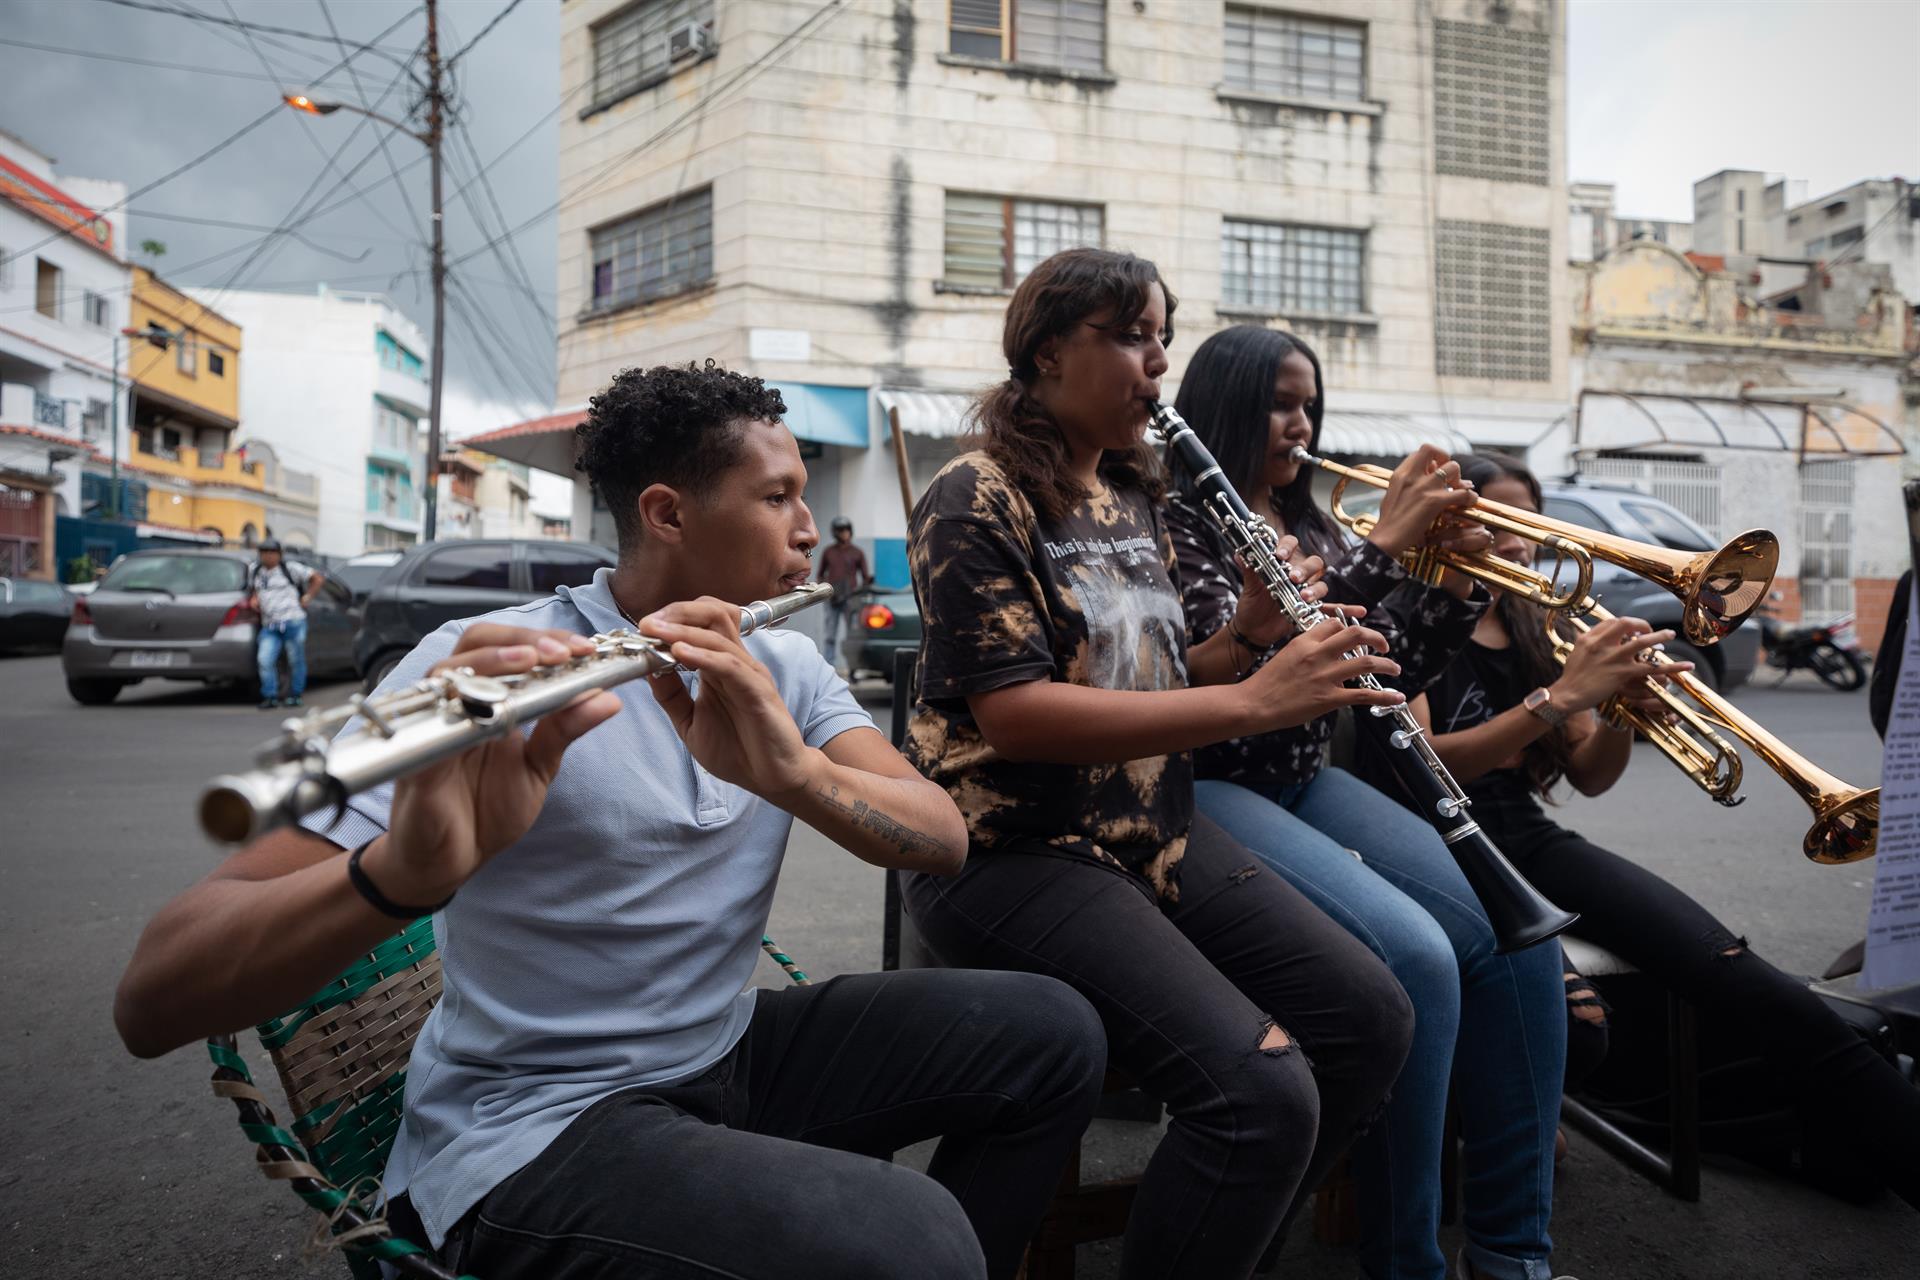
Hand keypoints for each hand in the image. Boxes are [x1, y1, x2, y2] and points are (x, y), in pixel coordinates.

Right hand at [370, 626, 621, 904]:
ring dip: (490, 662)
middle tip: (560, 654)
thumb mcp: (537, 767)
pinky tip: (489, 713)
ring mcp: (431, 725)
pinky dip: (458, 713)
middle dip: (520, 641)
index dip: (544, 640)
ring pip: (447, 673)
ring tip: (532, 663)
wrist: (451, 862)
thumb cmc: (487, 809)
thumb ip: (565, 730)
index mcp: (489, 698)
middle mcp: (457, 702)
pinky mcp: (413, 758)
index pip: (509, 647)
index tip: (583, 649)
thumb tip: (609, 698)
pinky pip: (429, 726)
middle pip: (475, 643)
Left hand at [640, 598, 818, 802]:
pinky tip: (679, 654)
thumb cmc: (738, 750)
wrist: (771, 778)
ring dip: (683, 630)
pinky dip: (703, 656)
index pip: (700, 623)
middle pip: (713, 614)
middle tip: (646, 623)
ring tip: (654, 632)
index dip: (670, 619)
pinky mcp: (759, 692)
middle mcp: (735, 663)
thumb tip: (648, 667)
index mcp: (719, 666)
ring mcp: (749, 675)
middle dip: (676, 612)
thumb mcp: (690, 722)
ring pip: (719, 635)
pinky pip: (731, 666)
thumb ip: (671, 695)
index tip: (640, 628)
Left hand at [1228, 533, 1327, 649]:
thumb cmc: (1251, 605)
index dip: (1288, 546)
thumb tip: (1240, 555)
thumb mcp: (1249, 588)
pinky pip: (1321, 599)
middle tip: (1293, 577)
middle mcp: (1295, 573)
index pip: (1290, 545)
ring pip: (1319, 580)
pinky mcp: (1309, 605)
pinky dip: (1319, 599)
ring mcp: (1304, 588)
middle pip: (1312, 561)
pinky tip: (1308, 603)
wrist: (1253, 630)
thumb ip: (1248, 571)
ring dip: (1313, 586)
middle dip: (1304, 568)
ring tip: (1303, 596)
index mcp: (1280, 563)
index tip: (1279, 555)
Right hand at [1240, 610, 1403, 732]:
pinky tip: (1396, 697)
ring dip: (1387, 665)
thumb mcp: (1285, 656)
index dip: (1350, 628)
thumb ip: (1308, 652)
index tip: (1359, 637)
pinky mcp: (1328, 698)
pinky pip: (1364, 695)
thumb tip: (1327, 657)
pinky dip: (1385, 696)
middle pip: (1357, 635)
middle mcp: (1318, 654)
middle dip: (1376, 638)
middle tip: (1384, 646)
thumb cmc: (1265, 684)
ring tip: (1395, 669)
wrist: (1253, 704)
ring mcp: (1325, 676)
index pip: (1335, 624)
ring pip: (1367, 662)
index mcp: (1305, 642)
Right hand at [1366, 445, 1479, 558]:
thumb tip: (1422, 479)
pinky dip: (1470, 497)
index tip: (1436, 470)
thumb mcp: (1393, 496)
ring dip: (1459, 478)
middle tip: (1448, 476)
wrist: (1386, 538)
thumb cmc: (1388, 522)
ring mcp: (1424, 487)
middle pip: (1434, 450)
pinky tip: (1469, 502)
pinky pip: (1463, 493)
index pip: (1421, 452)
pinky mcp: (1435, 501)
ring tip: (1459, 490)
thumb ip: (1407, 484)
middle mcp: (1412, 476)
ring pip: (1453, 467)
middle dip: (1446, 459)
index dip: (1433, 458)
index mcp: (1400, 474)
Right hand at [1551, 616, 1688, 712]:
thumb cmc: (1571, 677)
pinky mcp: (1622, 673)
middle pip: (1626, 623)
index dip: (1626, 624)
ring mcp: (1612, 658)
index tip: (1633, 629)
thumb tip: (1596, 635)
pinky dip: (1671, 667)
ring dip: (1659, 636)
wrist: (1567, 695)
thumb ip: (1588, 642)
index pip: (1612, 622)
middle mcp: (1601, 644)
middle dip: (1642, 624)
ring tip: (1670, 635)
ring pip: (1642, 642)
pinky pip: (1650, 668)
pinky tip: (1686, 666)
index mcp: (1589, 637)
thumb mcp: (1576, 653)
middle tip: (1651, 630)